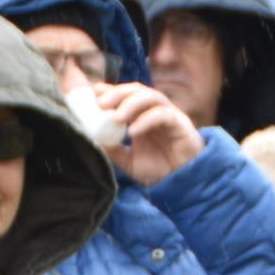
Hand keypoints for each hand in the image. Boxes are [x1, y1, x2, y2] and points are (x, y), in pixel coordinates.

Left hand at [87, 80, 204, 185]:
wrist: (183, 185)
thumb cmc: (159, 171)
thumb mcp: (129, 162)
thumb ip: (114, 150)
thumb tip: (93, 138)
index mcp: (142, 116)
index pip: (126, 95)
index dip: (110, 91)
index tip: (92, 95)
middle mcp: (155, 111)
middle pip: (137, 90)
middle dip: (117, 93)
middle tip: (100, 104)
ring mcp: (170, 115)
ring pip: (152, 97)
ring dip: (131, 103)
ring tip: (116, 117)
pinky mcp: (181, 124)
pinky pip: (164, 115)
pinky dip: (146, 120)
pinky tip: (133, 132)